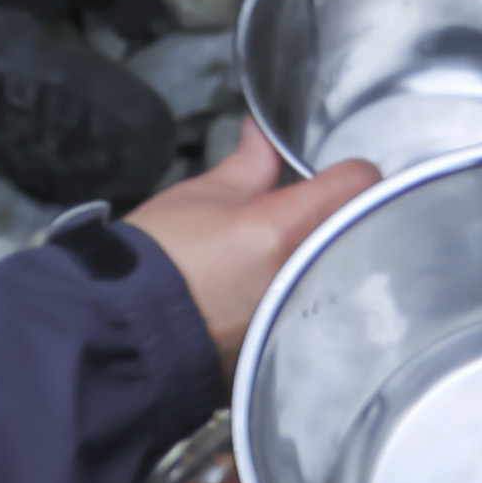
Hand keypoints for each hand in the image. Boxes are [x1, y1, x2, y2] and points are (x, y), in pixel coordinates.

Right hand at [117, 128, 375, 356]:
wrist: (124, 330)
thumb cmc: (157, 262)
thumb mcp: (201, 197)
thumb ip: (249, 165)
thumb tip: (263, 137)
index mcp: (284, 228)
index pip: (357, 182)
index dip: (347, 169)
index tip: (333, 174)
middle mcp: (304, 274)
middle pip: (355, 228)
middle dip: (337, 216)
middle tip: (304, 212)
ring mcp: (300, 315)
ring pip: (342, 268)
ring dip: (325, 254)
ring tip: (285, 254)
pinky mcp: (289, 345)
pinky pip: (318, 307)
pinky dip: (306, 292)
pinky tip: (275, 289)